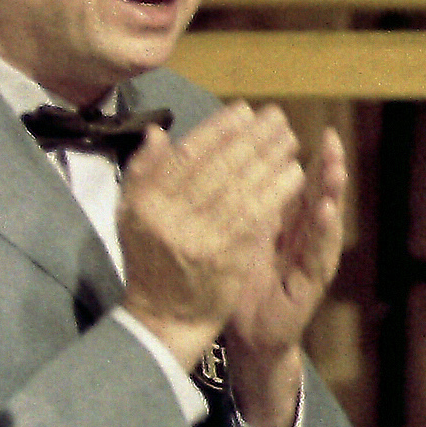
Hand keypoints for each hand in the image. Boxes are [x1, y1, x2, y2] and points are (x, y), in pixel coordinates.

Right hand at [117, 103, 303, 377]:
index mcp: (148, 199)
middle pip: (220, 165)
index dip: (219, 128)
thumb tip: (158, 131)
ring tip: (290, 139)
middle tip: (277, 118)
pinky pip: (257, 215)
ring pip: (242, 187)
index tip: (244, 111)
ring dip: (270, 159)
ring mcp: (201, 237)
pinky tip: (294, 174)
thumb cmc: (149, 259)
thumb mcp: (131, 214)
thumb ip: (143, 172)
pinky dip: (277, 191)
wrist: (164, 316)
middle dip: (253, 138)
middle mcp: (172, 215)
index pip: (188, 153)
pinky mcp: (228, 256)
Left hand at [221, 125, 347, 426]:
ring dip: (333, 193)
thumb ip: (230, 202)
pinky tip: (327, 211)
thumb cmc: (237, 285)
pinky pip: (320, 255)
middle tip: (330, 138)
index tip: (296, 128)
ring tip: (336, 167)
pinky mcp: (311, 285)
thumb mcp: (230, 237)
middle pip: (315, 195)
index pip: (291, 182)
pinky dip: (325, 232)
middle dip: (325, 166)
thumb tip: (217, 162)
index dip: (291, 155)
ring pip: (325, 221)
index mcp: (281, 223)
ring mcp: (309, 261)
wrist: (246, 338)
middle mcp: (301, 238)